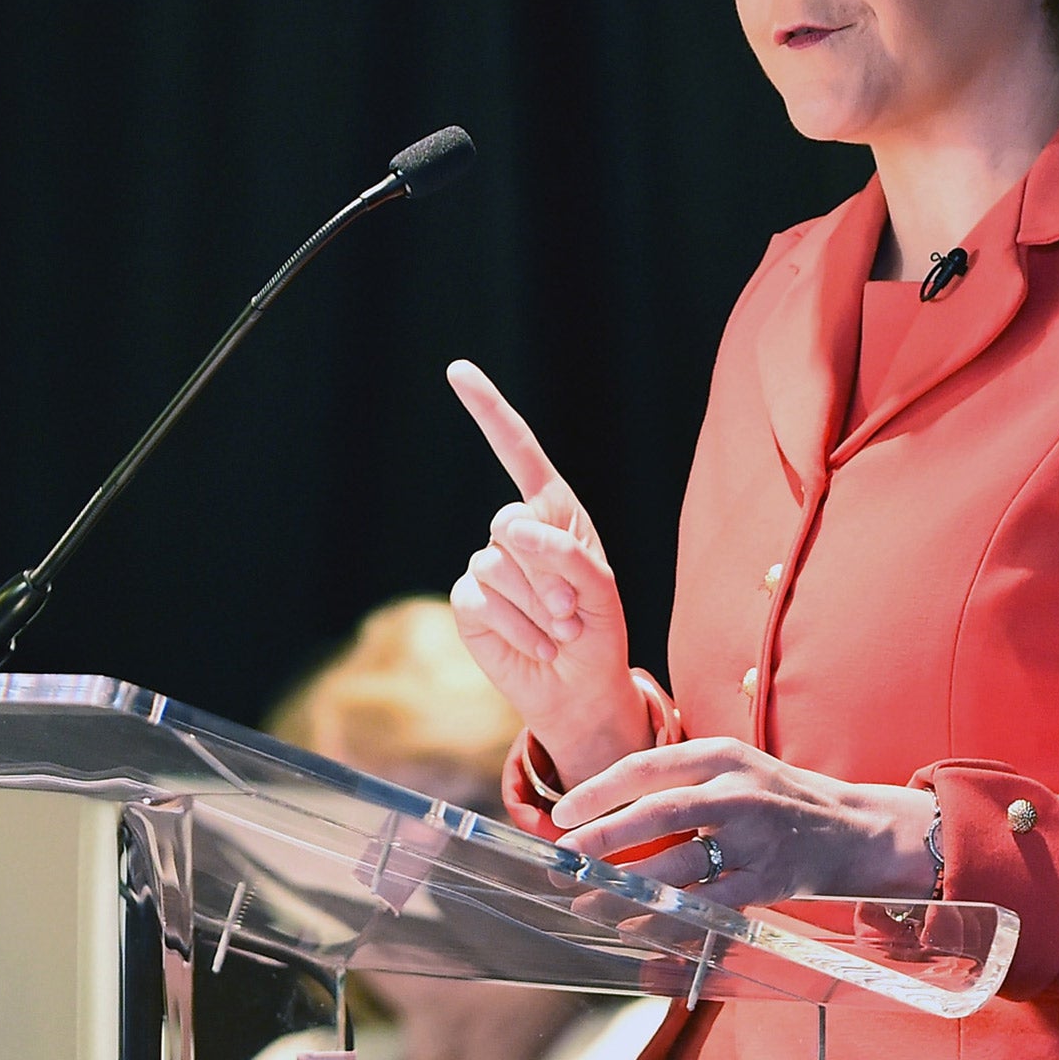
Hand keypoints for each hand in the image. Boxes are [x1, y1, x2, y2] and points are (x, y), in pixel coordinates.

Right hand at [445, 359, 647, 785]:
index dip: (487, 410)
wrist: (580, 688)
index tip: (457, 371)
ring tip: (559, 631)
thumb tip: (512, 530)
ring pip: (495, 566)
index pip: (517, 450)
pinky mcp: (469, 602)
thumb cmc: (599, 631)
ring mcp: (488, 566)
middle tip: (571, 611)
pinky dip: (515, 627)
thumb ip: (566, 553)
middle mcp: (516, 531)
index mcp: (554, 510)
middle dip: (546, 571)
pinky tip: (536, 645)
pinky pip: (480, 600)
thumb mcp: (601, 589)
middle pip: (508, 523)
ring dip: (536, 607)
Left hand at [548, 737, 939, 910]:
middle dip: (604, 838)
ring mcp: (754, 838)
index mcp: (720, 754)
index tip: (561, 816)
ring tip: (588, 903)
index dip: (599, 791)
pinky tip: (636, 927)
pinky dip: (669, 920)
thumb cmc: (773, 796)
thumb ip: (677, 779)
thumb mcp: (731, 766)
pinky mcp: (766, 880)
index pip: (647, 766)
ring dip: (627, 889)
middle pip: (659, 812)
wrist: (851, 827)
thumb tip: (601, 806)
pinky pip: (708, 906)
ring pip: (679, 866)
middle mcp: (737, 791)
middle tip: (564, 859)